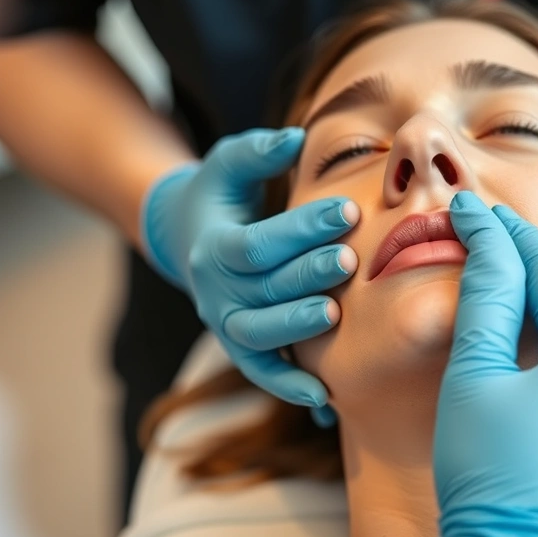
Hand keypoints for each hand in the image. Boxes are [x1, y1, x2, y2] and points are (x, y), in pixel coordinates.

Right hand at [140, 127, 357, 408]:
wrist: (188, 239)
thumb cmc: (221, 196)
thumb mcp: (228, 164)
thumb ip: (257, 152)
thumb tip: (294, 138)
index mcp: (213, 247)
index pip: (257, 242)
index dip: (300, 228)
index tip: (348, 208)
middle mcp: (215, 292)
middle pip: (261, 289)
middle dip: (306, 273)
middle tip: (349, 258)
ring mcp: (227, 324)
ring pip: (259, 334)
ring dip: (296, 326)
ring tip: (334, 314)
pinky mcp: (242, 348)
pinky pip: (263, 372)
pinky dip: (288, 387)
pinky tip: (324, 398)